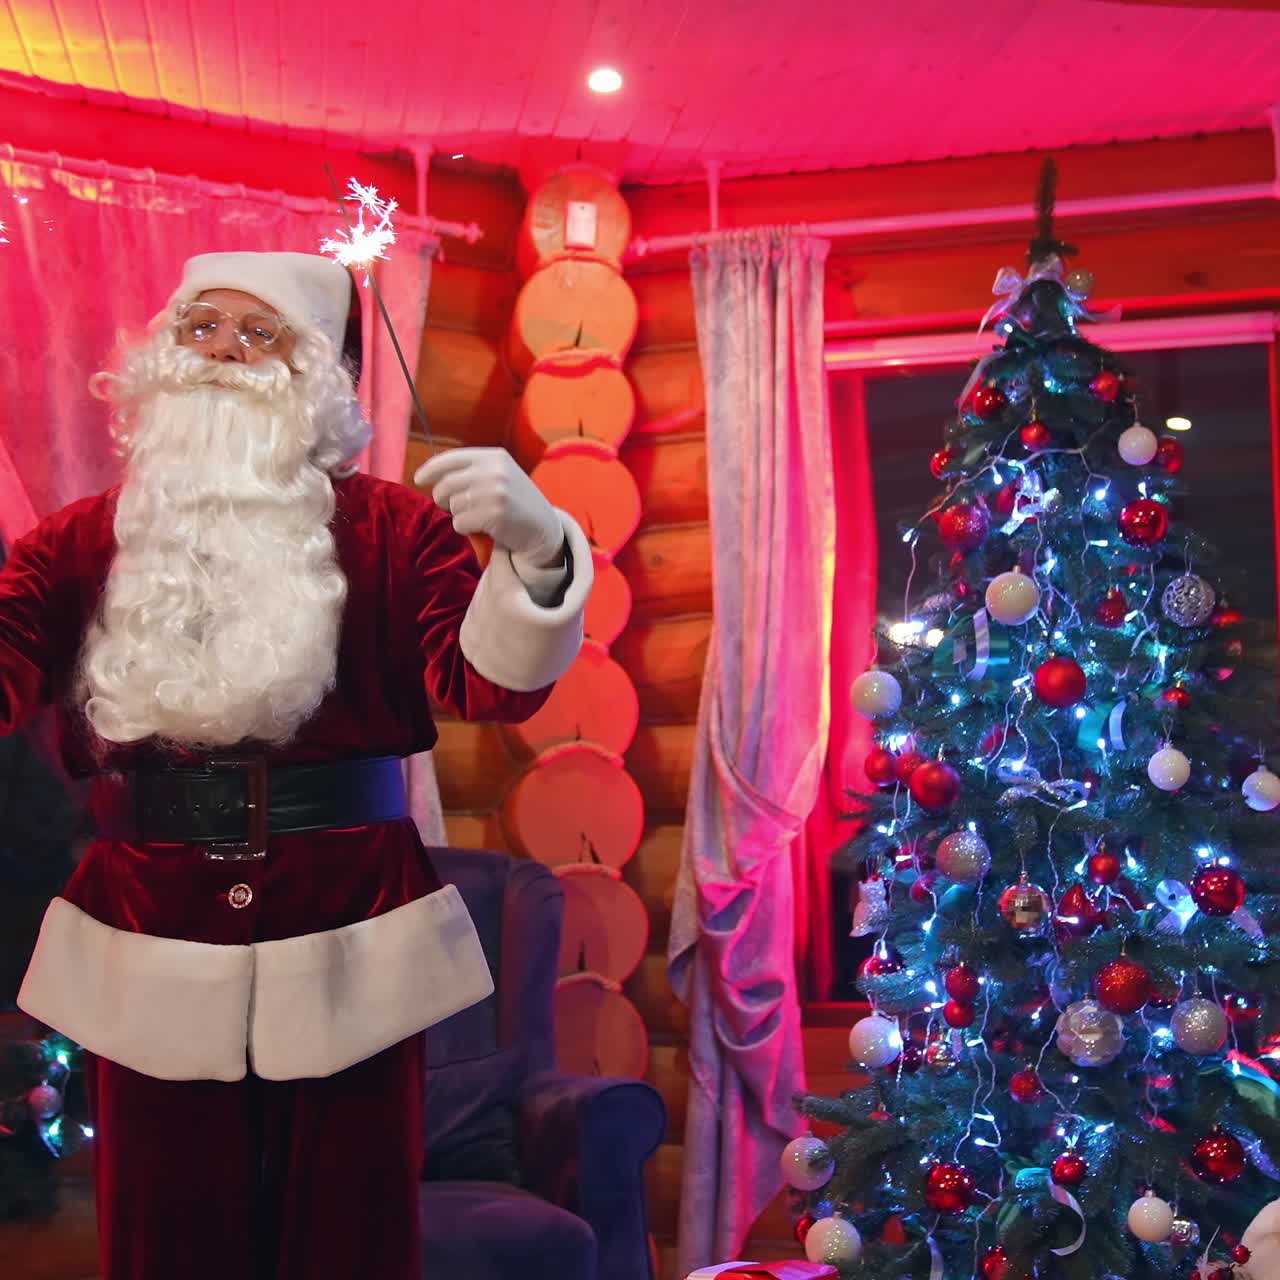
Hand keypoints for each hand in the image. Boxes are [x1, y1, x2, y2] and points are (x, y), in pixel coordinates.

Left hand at [414, 447, 563, 564]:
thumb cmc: (516, 502)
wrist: (544, 527)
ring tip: (479, 516)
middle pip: (446, 484)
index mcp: (494, 457)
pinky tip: (484, 527)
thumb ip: (472, 471)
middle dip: (443, 498)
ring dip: (459, 515)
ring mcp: (495, 491)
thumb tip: (432, 476)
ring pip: (452, 505)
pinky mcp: (494, 514)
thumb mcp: (500, 475)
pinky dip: (466, 529)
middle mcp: (494, 470)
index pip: (451, 459)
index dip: (431, 469)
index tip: (419, 478)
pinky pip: (460, 523)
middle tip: (453, 507)